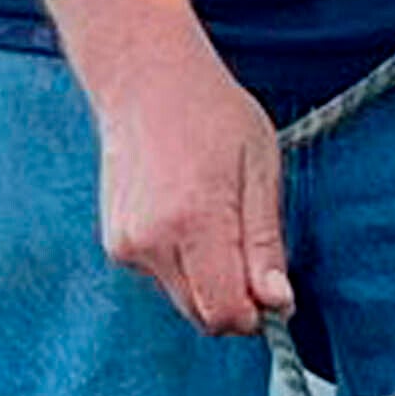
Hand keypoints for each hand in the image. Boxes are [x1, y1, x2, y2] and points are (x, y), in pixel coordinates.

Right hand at [91, 23, 290, 335]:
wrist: (145, 80)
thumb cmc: (212, 113)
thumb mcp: (260, 170)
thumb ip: (265, 244)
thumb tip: (278, 303)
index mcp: (194, 221)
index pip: (227, 313)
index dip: (258, 313)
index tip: (273, 290)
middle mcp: (152, 241)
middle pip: (204, 315)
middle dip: (234, 299)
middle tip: (249, 247)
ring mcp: (126, 245)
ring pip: (184, 300)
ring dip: (209, 281)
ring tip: (216, 220)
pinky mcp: (116, 244)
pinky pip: (163, 278)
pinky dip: (183, 264)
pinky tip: (187, 216)